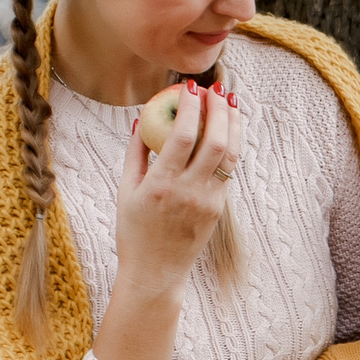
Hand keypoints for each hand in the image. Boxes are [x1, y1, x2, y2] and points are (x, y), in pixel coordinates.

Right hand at [111, 80, 239, 302]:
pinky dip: (230, 145)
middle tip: (216, 89)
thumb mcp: (126, 191)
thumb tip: (144, 119)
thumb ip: (136, 153)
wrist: (156, 272)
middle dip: (218, 110)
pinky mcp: (219, 208)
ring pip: (230, 155)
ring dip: (233, 124)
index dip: (191, 107)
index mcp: (161, 185)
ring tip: (230, 102)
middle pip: (215, 141)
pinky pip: (228, 170)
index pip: (184, 136)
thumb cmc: (134, 230)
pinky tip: (228, 129)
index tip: (189, 87)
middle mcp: (189, 192)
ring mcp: (208, 201)